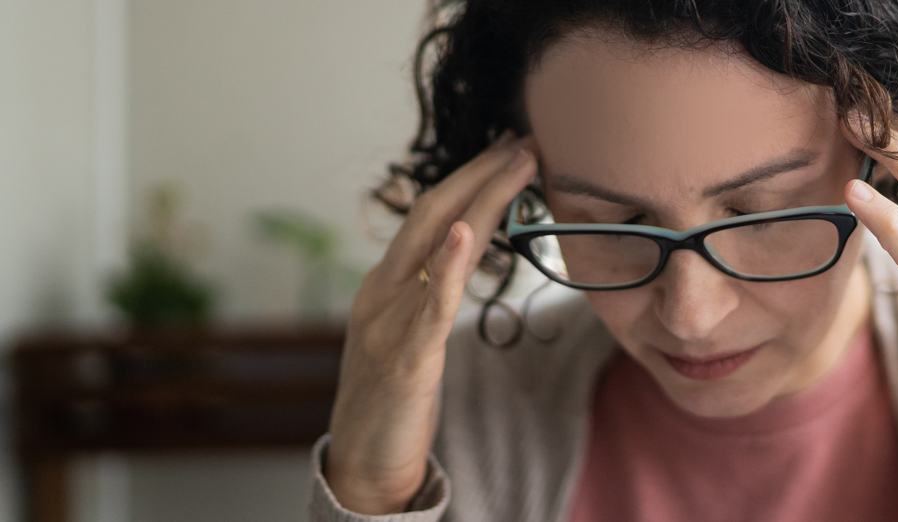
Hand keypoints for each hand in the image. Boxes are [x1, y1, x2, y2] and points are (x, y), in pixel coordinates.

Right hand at [325, 133, 535, 513]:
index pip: (431, 215)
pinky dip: (448, 265)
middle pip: (431, 213)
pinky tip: (467, 231)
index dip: (471, 179)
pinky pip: (428, 305)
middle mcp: (380, 292)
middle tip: (524, 140)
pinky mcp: (403, 359)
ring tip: (517, 163)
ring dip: (480, 199)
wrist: (364, 463)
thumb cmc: (396, 401)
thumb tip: (465, 252)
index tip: (511, 148)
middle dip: (479, 173)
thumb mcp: (415, 335)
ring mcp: (386, 322)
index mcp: (385, 284)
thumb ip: (432, 294)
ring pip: (433, 244)